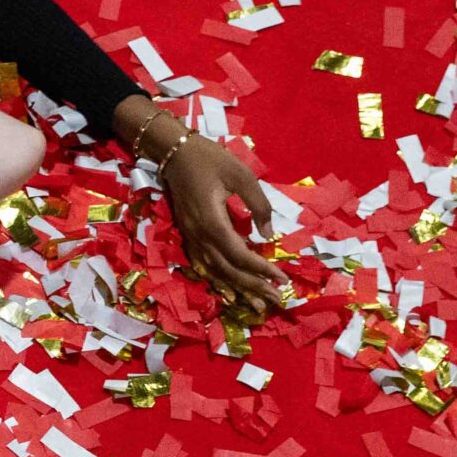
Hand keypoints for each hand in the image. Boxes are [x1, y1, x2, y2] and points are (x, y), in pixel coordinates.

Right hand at [162, 136, 288, 316]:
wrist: (174, 152)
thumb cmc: (210, 159)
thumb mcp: (242, 176)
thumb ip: (258, 205)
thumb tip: (268, 235)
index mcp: (212, 221)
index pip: (239, 255)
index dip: (261, 269)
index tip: (283, 278)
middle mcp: (198, 235)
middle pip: (226, 270)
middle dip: (252, 286)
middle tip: (276, 299)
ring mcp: (191, 237)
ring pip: (214, 271)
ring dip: (237, 289)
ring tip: (258, 304)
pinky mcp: (189, 235)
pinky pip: (204, 264)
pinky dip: (219, 280)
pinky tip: (231, 290)